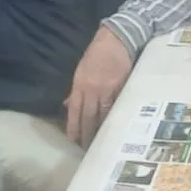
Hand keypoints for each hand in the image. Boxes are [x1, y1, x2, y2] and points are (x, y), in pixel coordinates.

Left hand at [64, 26, 132, 148]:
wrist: (117, 38)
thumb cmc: (98, 54)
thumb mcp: (81, 70)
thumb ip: (76, 90)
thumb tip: (68, 105)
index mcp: (79, 85)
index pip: (74, 112)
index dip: (73, 128)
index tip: (73, 142)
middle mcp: (91, 89)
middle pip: (88, 117)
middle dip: (87, 135)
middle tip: (88, 151)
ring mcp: (107, 89)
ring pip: (102, 115)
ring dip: (101, 131)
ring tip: (101, 146)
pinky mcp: (121, 87)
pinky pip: (117, 107)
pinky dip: (114, 119)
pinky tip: (115, 130)